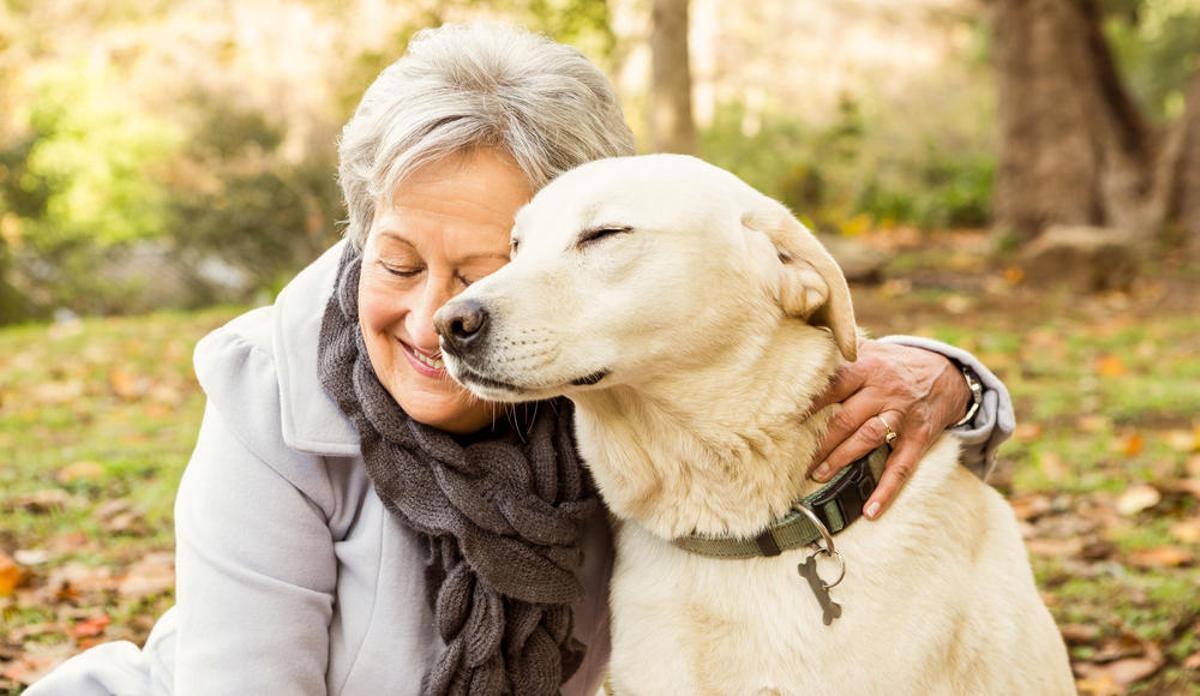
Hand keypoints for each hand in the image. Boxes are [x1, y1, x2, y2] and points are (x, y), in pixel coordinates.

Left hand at [805, 339, 970, 519]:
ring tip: (818, 475)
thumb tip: (798, 344)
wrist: (946, 373)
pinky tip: (871, 510)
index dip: (808, 403)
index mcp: (867, 368)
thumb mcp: (870, 349)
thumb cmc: (894, 364)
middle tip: (792, 458)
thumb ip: (839, 351)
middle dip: (818, 440)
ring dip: (841, 459)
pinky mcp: (918, 438)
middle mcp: (883, 391)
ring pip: (867, 439)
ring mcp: (902, 416)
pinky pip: (902, 467)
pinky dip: (887, 490)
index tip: (782, 418)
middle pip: (845, 417)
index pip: (831, 385)